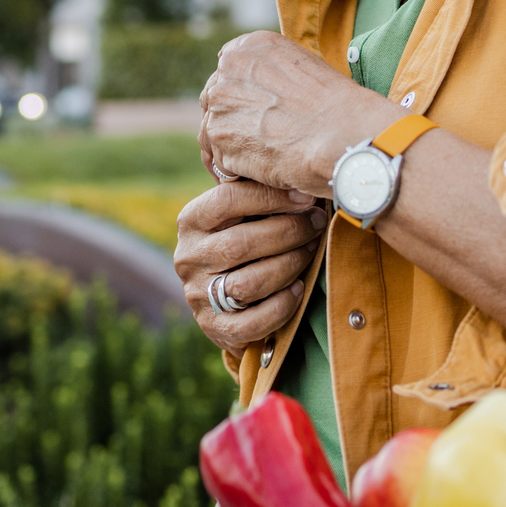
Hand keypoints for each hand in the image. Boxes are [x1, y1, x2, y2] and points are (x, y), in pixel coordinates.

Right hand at [174, 178, 329, 353]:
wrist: (224, 300)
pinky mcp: (213, 327)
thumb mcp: (239, 216)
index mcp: (191, 221)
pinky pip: (252, 322)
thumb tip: (301, 179)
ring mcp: (198, 295)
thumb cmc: (243, 242)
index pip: (226, 200)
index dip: (270, 197)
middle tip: (316, 224)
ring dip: (289, 265)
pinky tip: (298, 289)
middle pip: (241, 243)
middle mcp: (189, 257)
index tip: (305, 197)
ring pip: (249, 283)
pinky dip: (281, 306)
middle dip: (288, 232)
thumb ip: (258, 196)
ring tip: (310, 252)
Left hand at [199, 32, 400, 198]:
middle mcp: (230, 68)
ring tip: (260, 165)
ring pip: (214, 132)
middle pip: (215, 101)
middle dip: (232, 122)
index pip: (228, 73)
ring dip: (233, 149)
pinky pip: (221, 160)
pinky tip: (260, 176)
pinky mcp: (220, 138)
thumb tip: (262, 94)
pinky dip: (238, 171)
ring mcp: (221, 103)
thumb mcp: (306, 69)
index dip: (242, 97)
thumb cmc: (339, 107)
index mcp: (251, 46)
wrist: (344, 134)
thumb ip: (274, 74)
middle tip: (256, 143)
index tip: (256, 115)